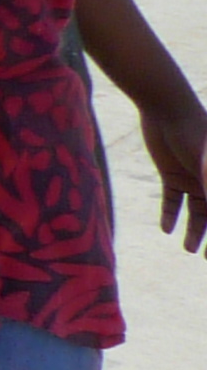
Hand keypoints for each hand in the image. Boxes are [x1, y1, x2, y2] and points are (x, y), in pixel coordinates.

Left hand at [142, 91, 206, 251]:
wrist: (167, 109)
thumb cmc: (195, 133)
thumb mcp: (206, 165)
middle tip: (206, 260)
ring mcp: (192, 179)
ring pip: (195, 212)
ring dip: (192, 230)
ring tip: (188, 249)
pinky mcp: (170, 174)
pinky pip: (172, 200)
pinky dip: (170, 215)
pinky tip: (166, 230)